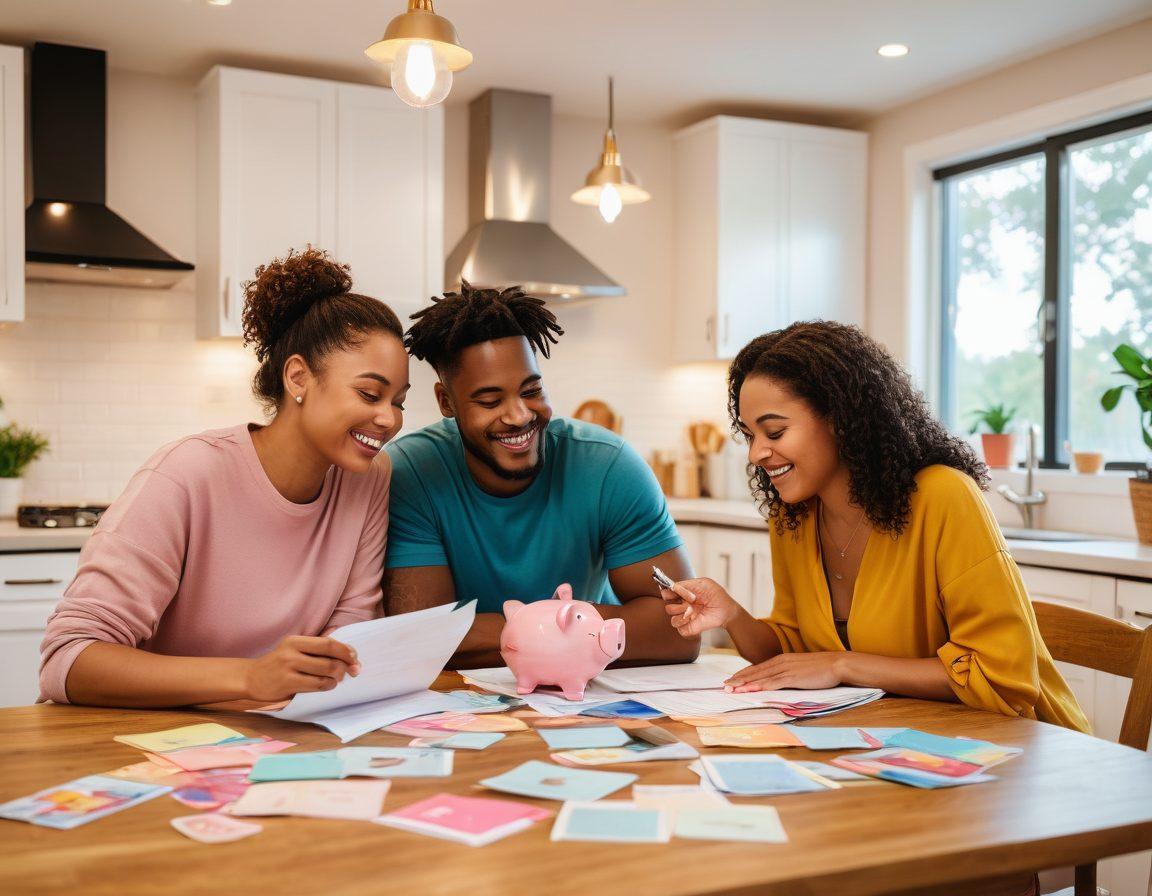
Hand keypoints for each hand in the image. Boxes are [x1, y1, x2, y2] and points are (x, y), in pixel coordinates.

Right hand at [243, 635, 360, 702]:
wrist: (252, 678)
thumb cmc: (280, 664)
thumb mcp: (295, 649)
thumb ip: (318, 648)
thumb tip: (350, 652)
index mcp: (296, 640)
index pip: (328, 643)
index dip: (346, 651)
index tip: (355, 657)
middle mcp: (291, 652)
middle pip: (329, 658)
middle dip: (346, 665)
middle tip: (353, 671)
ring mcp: (288, 668)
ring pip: (325, 672)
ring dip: (337, 677)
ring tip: (336, 678)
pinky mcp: (287, 684)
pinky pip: (316, 685)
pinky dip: (328, 685)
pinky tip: (328, 684)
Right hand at [658, 577, 739, 637]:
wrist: (726, 610)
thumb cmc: (715, 595)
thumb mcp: (702, 584)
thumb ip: (686, 584)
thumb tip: (672, 586)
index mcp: (683, 594)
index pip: (667, 592)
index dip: (668, 591)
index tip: (675, 591)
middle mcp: (682, 605)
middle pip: (667, 603)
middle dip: (676, 601)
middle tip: (690, 600)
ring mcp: (684, 616)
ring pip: (670, 614)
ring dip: (680, 610)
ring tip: (692, 609)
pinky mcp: (687, 627)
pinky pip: (677, 627)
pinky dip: (683, 622)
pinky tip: (693, 618)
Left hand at [724, 652, 844, 691]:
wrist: (838, 663)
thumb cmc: (821, 669)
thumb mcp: (800, 669)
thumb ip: (788, 674)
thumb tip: (779, 682)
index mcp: (782, 660)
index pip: (758, 668)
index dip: (743, 674)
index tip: (732, 680)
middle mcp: (780, 663)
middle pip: (755, 672)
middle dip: (738, 679)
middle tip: (724, 685)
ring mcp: (786, 669)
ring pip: (760, 678)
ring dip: (744, 684)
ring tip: (731, 689)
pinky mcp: (793, 677)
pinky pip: (773, 684)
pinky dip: (759, 687)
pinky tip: (750, 690)